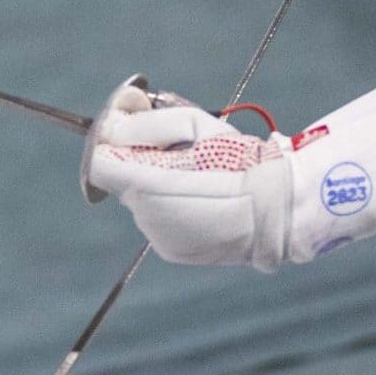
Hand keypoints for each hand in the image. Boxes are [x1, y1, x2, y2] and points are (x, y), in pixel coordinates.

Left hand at [81, 78, 294, 269]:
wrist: (277, 210)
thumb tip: (111, 125)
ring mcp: (158, 237)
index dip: (112, 143)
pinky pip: (159, 222)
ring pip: (141, 201)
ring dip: (157, 186)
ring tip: (199, 178)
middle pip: (122, 180)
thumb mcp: (195, 126)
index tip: (134, 131)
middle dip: (140, 162)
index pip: (98, 163)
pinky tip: (203, 201)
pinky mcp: (172, 251)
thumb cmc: (239, 161)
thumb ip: (146, 123)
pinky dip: (172, 209)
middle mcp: (145, 216)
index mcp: (146, 184)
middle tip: (180, 151)